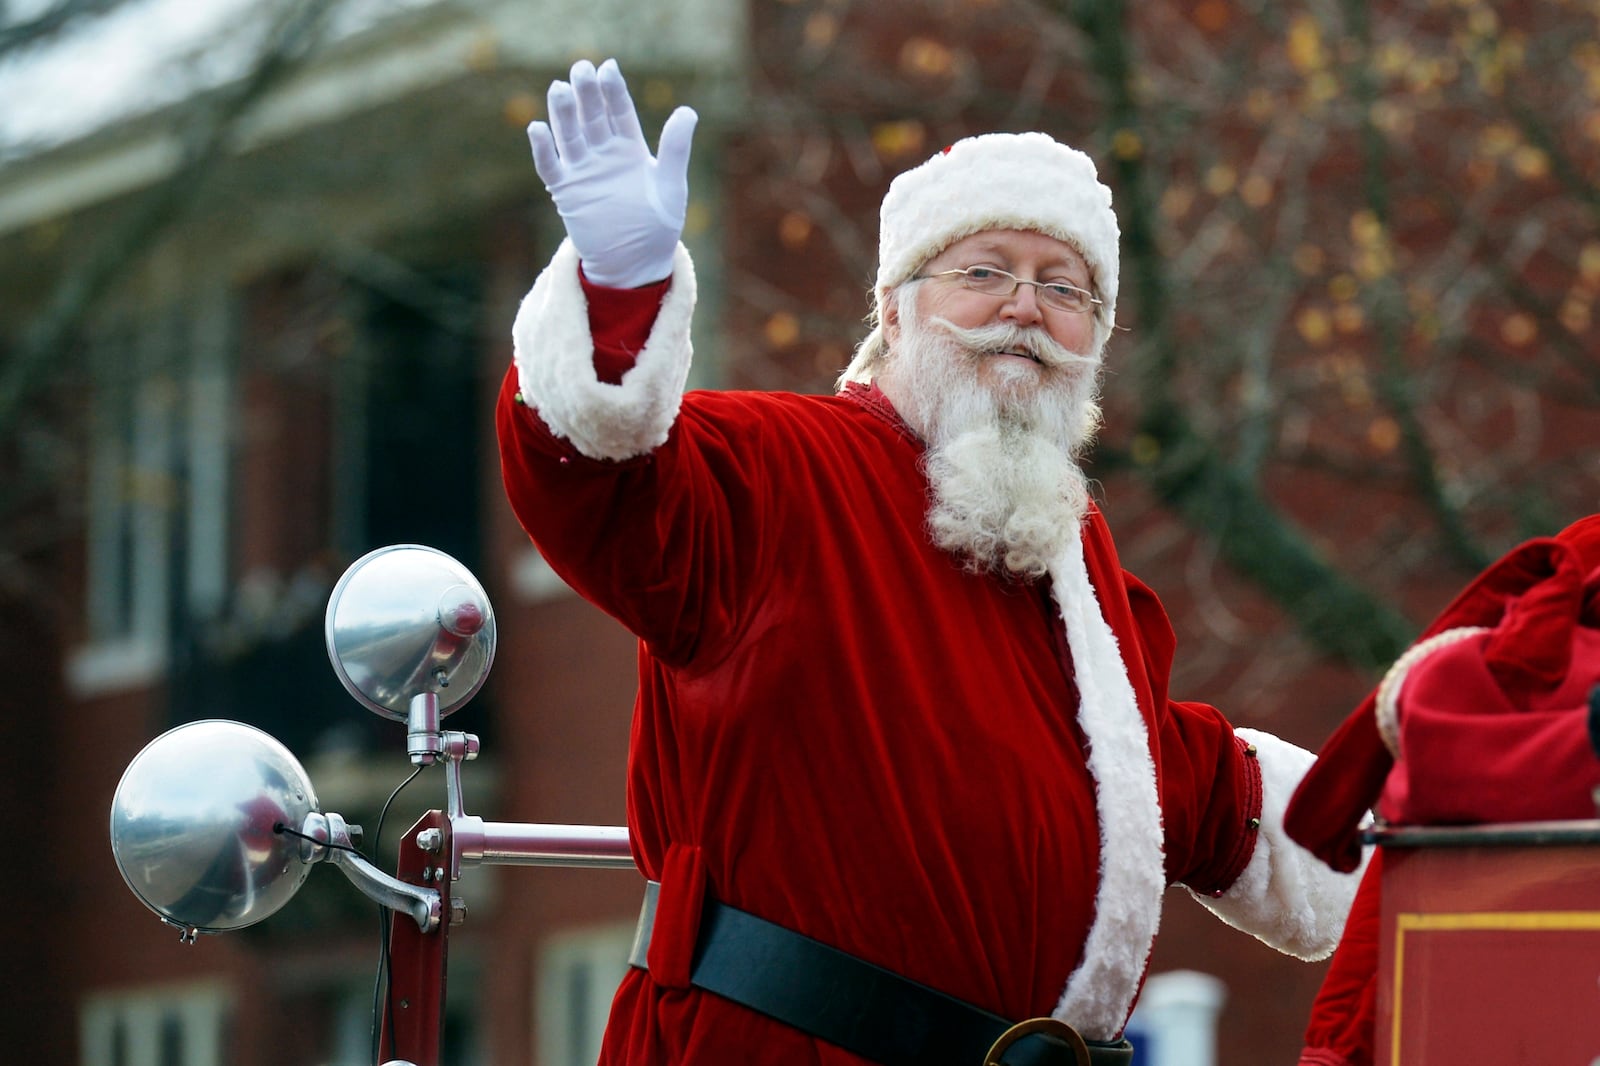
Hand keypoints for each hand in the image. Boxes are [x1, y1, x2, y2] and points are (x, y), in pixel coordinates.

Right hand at [528, 58, 698, 287]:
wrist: (635, 263)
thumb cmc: (658, 225)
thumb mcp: (671, 186)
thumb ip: (675, 149)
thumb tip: (688, 111)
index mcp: (630, 148)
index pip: (619, 112)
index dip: (613, 90)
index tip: (609, 67)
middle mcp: (604, 154)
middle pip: (591, 117)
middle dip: (586, 93)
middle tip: (580, 68)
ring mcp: (583, 171)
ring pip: (569, 135)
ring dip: (563, 114)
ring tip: (559, 89)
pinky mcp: (566, 192)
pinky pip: (550, 167)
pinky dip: (543, 149)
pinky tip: (537, 128)